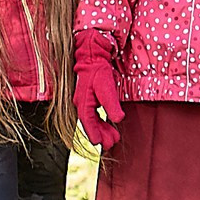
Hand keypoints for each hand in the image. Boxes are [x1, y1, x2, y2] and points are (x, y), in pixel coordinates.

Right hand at [74, 32, 125, 149]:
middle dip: (100, 135)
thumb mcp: (107, 87)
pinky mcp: (90, 97)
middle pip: (91, 124)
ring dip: (102, 129)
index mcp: (83, 102)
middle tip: (111, 144)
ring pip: (93, 119)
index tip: (99, 144)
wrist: (92, 56)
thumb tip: (118, 119)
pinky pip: (94, 113)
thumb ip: (111, 104)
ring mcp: (85, 100)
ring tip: (113, 138)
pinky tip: (108, 125)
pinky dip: (101, 121)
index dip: (93, 133)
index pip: (87, 122)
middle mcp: (82, 103)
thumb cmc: (98, 70)